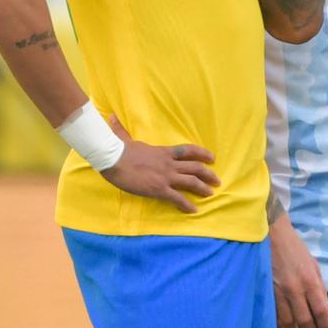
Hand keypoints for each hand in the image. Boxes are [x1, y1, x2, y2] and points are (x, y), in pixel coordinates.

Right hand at [102, 116, 219, 213]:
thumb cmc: (118, 150)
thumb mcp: (124, 138)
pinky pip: (177, 198)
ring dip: (203, 188)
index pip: (188, 150)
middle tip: (217, 181)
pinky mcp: (159, 189)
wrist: (113, 159)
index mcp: (163, 152)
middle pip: (195, 167)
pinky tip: (193, 210)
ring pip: (191, 182)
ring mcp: (165, 176)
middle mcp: (169, 164)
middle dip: (208, 174)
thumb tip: (110, 118)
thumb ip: (121, 130)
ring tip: (210, 194)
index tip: (212, 158)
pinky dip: (187, 205)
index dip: (202, 154)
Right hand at [270, 212, 327, 327]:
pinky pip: (273, 315)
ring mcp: (279, 291)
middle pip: (304, 320)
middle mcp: (295, 289)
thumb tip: (327, 309)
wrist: (271, 235)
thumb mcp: (313, 265)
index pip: (321, 311)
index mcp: (310, 281)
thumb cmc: (295, 248)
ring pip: (287, 321)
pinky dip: (278, 326)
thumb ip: (321, 288)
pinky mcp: (266, 291)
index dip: (325, 325)